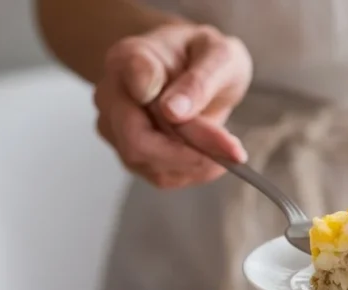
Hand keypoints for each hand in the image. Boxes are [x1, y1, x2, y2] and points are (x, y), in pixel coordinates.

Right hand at [94, 23, 252, 187]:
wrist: (195, 71)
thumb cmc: (204, 57)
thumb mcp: (218, 56)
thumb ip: (199, 80)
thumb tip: (173, 112)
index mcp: (128, 58)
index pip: (138, 81)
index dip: (166, 104)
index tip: (194, 117)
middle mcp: (112, 95)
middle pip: (138, 140)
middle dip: (190, 151)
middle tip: (234, 151)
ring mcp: (116, 129)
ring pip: (149, 164)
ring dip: (195, 164)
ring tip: (228, 150)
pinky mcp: (130, 154)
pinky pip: (159, 176)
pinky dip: (192, 172)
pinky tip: (213, 158)